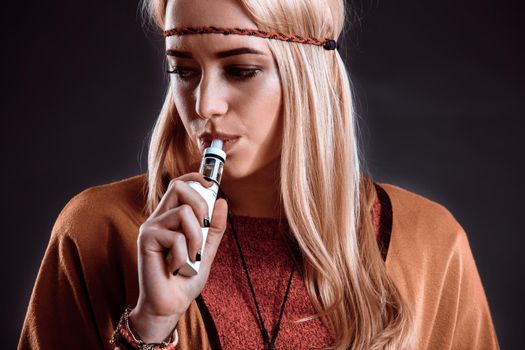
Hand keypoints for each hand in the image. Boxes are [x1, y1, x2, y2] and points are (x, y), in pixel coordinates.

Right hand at [129, 172, 227, 341]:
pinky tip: (175, 268)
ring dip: (196, 238)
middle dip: (201, 204)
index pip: (179, 185)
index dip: (194, 178)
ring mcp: (150, 227)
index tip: (210, 183)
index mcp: (171, 217)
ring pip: (183, 213)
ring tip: (190, 257)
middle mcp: (158, 218)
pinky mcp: (145, 239)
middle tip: (204, 229)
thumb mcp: (207, 250)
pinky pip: (176, 237)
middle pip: (178, 187)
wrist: (170, 305)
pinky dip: (183, 256)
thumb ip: (214, 228)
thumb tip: (222, 201)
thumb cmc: (186, 279)